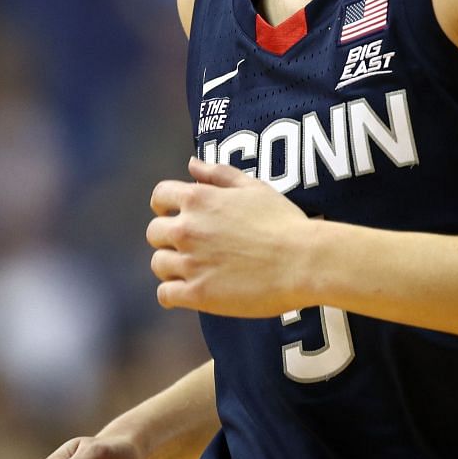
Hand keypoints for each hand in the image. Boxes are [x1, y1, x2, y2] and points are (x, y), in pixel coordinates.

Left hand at [148, 156, 315, 315]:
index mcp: (198, 199)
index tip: (173, 214)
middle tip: (189, 247)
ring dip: (172, 267)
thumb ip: (219, 173)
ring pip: (158, 265)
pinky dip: (173, 294)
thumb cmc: (283, 222)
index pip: (159, 196)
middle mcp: (187, 229)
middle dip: (168, 238)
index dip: (164, 205)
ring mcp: (191, 263)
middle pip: (154, 233)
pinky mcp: (198, 293)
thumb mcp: (254, 187)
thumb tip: (191, 163)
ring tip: (193, 270)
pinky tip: (188, 292)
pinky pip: (165, 294)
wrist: (303, 261)